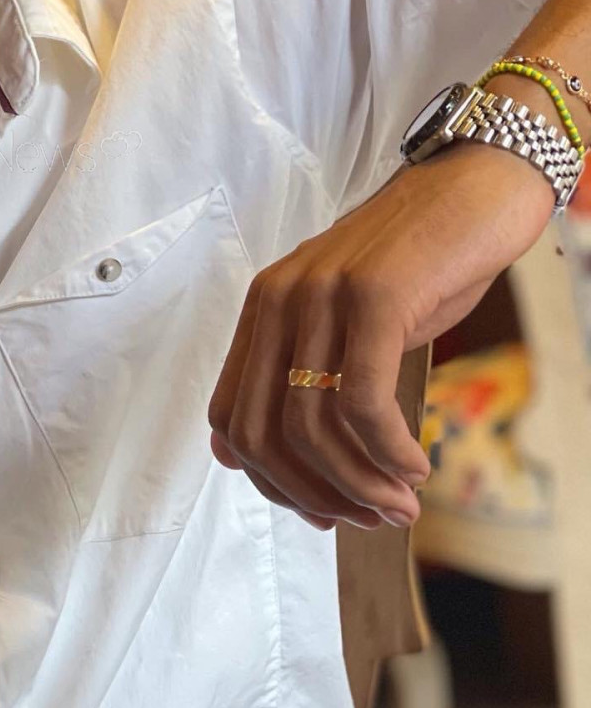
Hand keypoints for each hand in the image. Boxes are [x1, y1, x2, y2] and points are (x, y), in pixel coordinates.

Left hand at [208, 141, 552, 530]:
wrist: (474, 186)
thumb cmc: (419, 263)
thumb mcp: (351, 323)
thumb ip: (312, 377)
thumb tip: (268, 460)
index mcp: (264, 309)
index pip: (232, 417)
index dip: (268, 479)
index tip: (321, 511)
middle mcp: (279, 300)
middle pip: (262, 432)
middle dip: (312, 493)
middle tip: (366, 520)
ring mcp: (322, 295)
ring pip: (310, 424)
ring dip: (357, 484)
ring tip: (399, 506)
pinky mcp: (373, 296)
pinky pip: (363, 400)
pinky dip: (387, 451)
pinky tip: (416, 467)